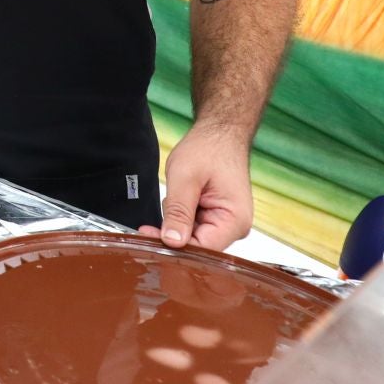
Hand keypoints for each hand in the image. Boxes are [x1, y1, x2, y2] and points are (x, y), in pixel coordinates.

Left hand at [139, 124, 254, 250]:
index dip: (174, 246)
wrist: (220, 134)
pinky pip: (194, 226)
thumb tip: (172, 242)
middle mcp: (235, 227)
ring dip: (177, 220)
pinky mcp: (217, 218)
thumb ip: (178, 212)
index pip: (202, 249)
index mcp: (234, 221)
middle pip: (197, 246)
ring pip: (192, 236)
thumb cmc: (208, 149)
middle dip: (173, 231)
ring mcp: (227, 223)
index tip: (149, 236)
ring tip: (177, 195)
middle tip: (155, 216)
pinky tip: (180, 198)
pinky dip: (181, 215)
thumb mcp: (185, 178)